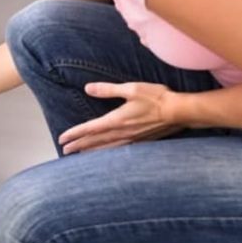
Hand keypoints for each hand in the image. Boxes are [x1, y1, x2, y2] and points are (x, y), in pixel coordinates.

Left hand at [57, 81, 183, 154]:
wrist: (179, 112)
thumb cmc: (156, 98)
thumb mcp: (131, 89)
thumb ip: (108, 90)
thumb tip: (88, 88)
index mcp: (116, 120)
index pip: (90, 129)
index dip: (74, 134)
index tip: (62, 139)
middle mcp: (122, 133)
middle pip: (95, 141)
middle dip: (78, 145)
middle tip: (64, 150)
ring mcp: (131, 139)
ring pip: (105, 148)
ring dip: (90, 151)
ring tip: (79, 154)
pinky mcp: (140, 141)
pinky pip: (117, 150)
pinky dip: (106, 152)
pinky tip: (104, 154)